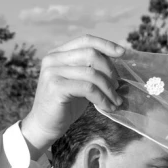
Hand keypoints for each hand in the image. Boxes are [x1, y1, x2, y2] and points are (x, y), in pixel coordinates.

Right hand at [21, 35, 125, 158]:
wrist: (44, 126)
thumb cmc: (64, 106)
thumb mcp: (78, 84)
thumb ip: (89, 71)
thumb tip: (115, 67)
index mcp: (58, 54)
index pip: (85, 40)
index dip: (106, 45)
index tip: (122, 53)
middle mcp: (53, 59)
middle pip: (91, 54)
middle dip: (109, 71)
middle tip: (118, 87)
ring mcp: (53, 72)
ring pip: (92, 73)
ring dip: (109, 89)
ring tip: (116, 101)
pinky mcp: (56, 87)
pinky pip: (88, 88)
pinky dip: (102, 98)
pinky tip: (107, 107)